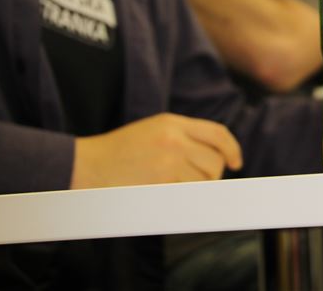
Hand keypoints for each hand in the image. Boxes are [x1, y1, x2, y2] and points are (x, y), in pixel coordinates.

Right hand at [71, 113, 241, 188]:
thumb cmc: (118, 152)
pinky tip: (172, 197)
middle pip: (215, 159)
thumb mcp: (153, 131)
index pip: (217, 133)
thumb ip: (182, 138)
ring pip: (206, 179)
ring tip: (178, 189)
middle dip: (213, 174)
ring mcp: (169, 160)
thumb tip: (213, 156)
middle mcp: (175, 138)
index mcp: (173, 122)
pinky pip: (189, 194)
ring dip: (199, 188)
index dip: (232, 148)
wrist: (87, 165)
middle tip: (198, 182)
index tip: (236, 162)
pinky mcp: (162, 181)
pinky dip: (187, 199)